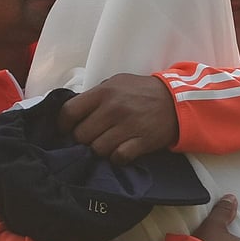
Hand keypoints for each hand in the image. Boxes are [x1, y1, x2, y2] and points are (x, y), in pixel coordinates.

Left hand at [58, 74, 177, 165]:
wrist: (176, 100)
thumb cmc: (142, 91)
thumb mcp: (117, 82)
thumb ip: (95, 95)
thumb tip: (74, 112)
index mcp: (103, 92)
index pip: (69, 112)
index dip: (63, 125)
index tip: (67, 130)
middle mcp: (113, 108)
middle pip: (81, 135)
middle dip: (83, 140)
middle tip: (92, 138)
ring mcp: (128, 126)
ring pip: (97, 149)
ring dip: (100, 150)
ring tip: (108, 144)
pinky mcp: (142, 141)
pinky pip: (118, 157)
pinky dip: (117, 158)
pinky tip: (121, 151)